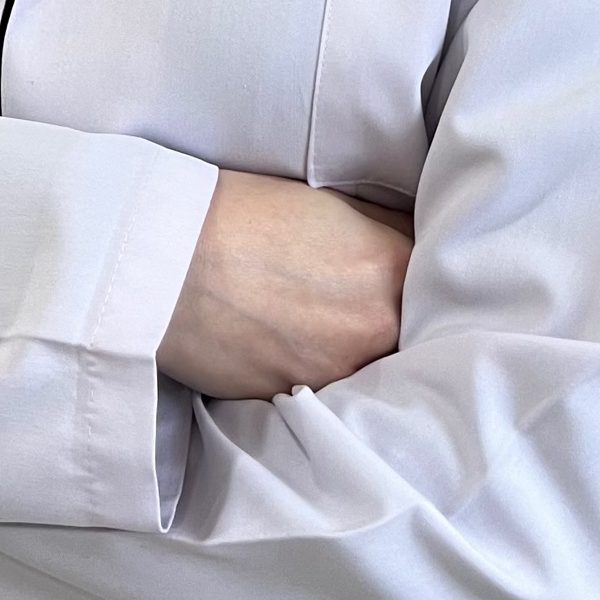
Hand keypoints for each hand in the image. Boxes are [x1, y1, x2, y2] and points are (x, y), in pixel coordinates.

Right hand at [157, 169, 412, 399]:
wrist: (168, 258)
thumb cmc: (238, 213)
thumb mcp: (326, 200)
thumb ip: (379, 228)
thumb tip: (407, 239)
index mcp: (392, 265)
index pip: (432, 272)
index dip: (413, 270)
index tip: (397, 269)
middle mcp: (378, 325)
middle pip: (407, 325)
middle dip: (388, 311)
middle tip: (349, 293)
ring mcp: (339, 369)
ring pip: (370, 362)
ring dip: (355, 346)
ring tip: (314, 318)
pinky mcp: (298, 398)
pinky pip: (327, 387)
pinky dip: (316, 368)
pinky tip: (288, 340)